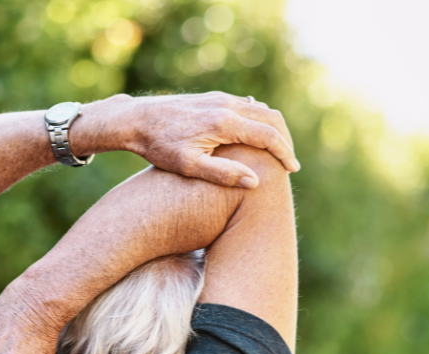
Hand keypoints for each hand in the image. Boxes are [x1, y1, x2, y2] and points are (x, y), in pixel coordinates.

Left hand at [101, 92, 299, 187]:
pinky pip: (246, 107)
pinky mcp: (213, 98)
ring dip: (273, 130)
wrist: (136, 119)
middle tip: (290, 163)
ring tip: (277, 153)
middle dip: (285, 141)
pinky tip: (256, 137)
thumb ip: (223, 174)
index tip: (293, 170)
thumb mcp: (189, 166)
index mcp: (223, 122)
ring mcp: (219, 98)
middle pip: (271, 119)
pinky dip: (259, 122)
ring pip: (260, 111)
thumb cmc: (159, 147)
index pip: (268, 136)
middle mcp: (225, 105)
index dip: (284, 154)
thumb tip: (255, 181)